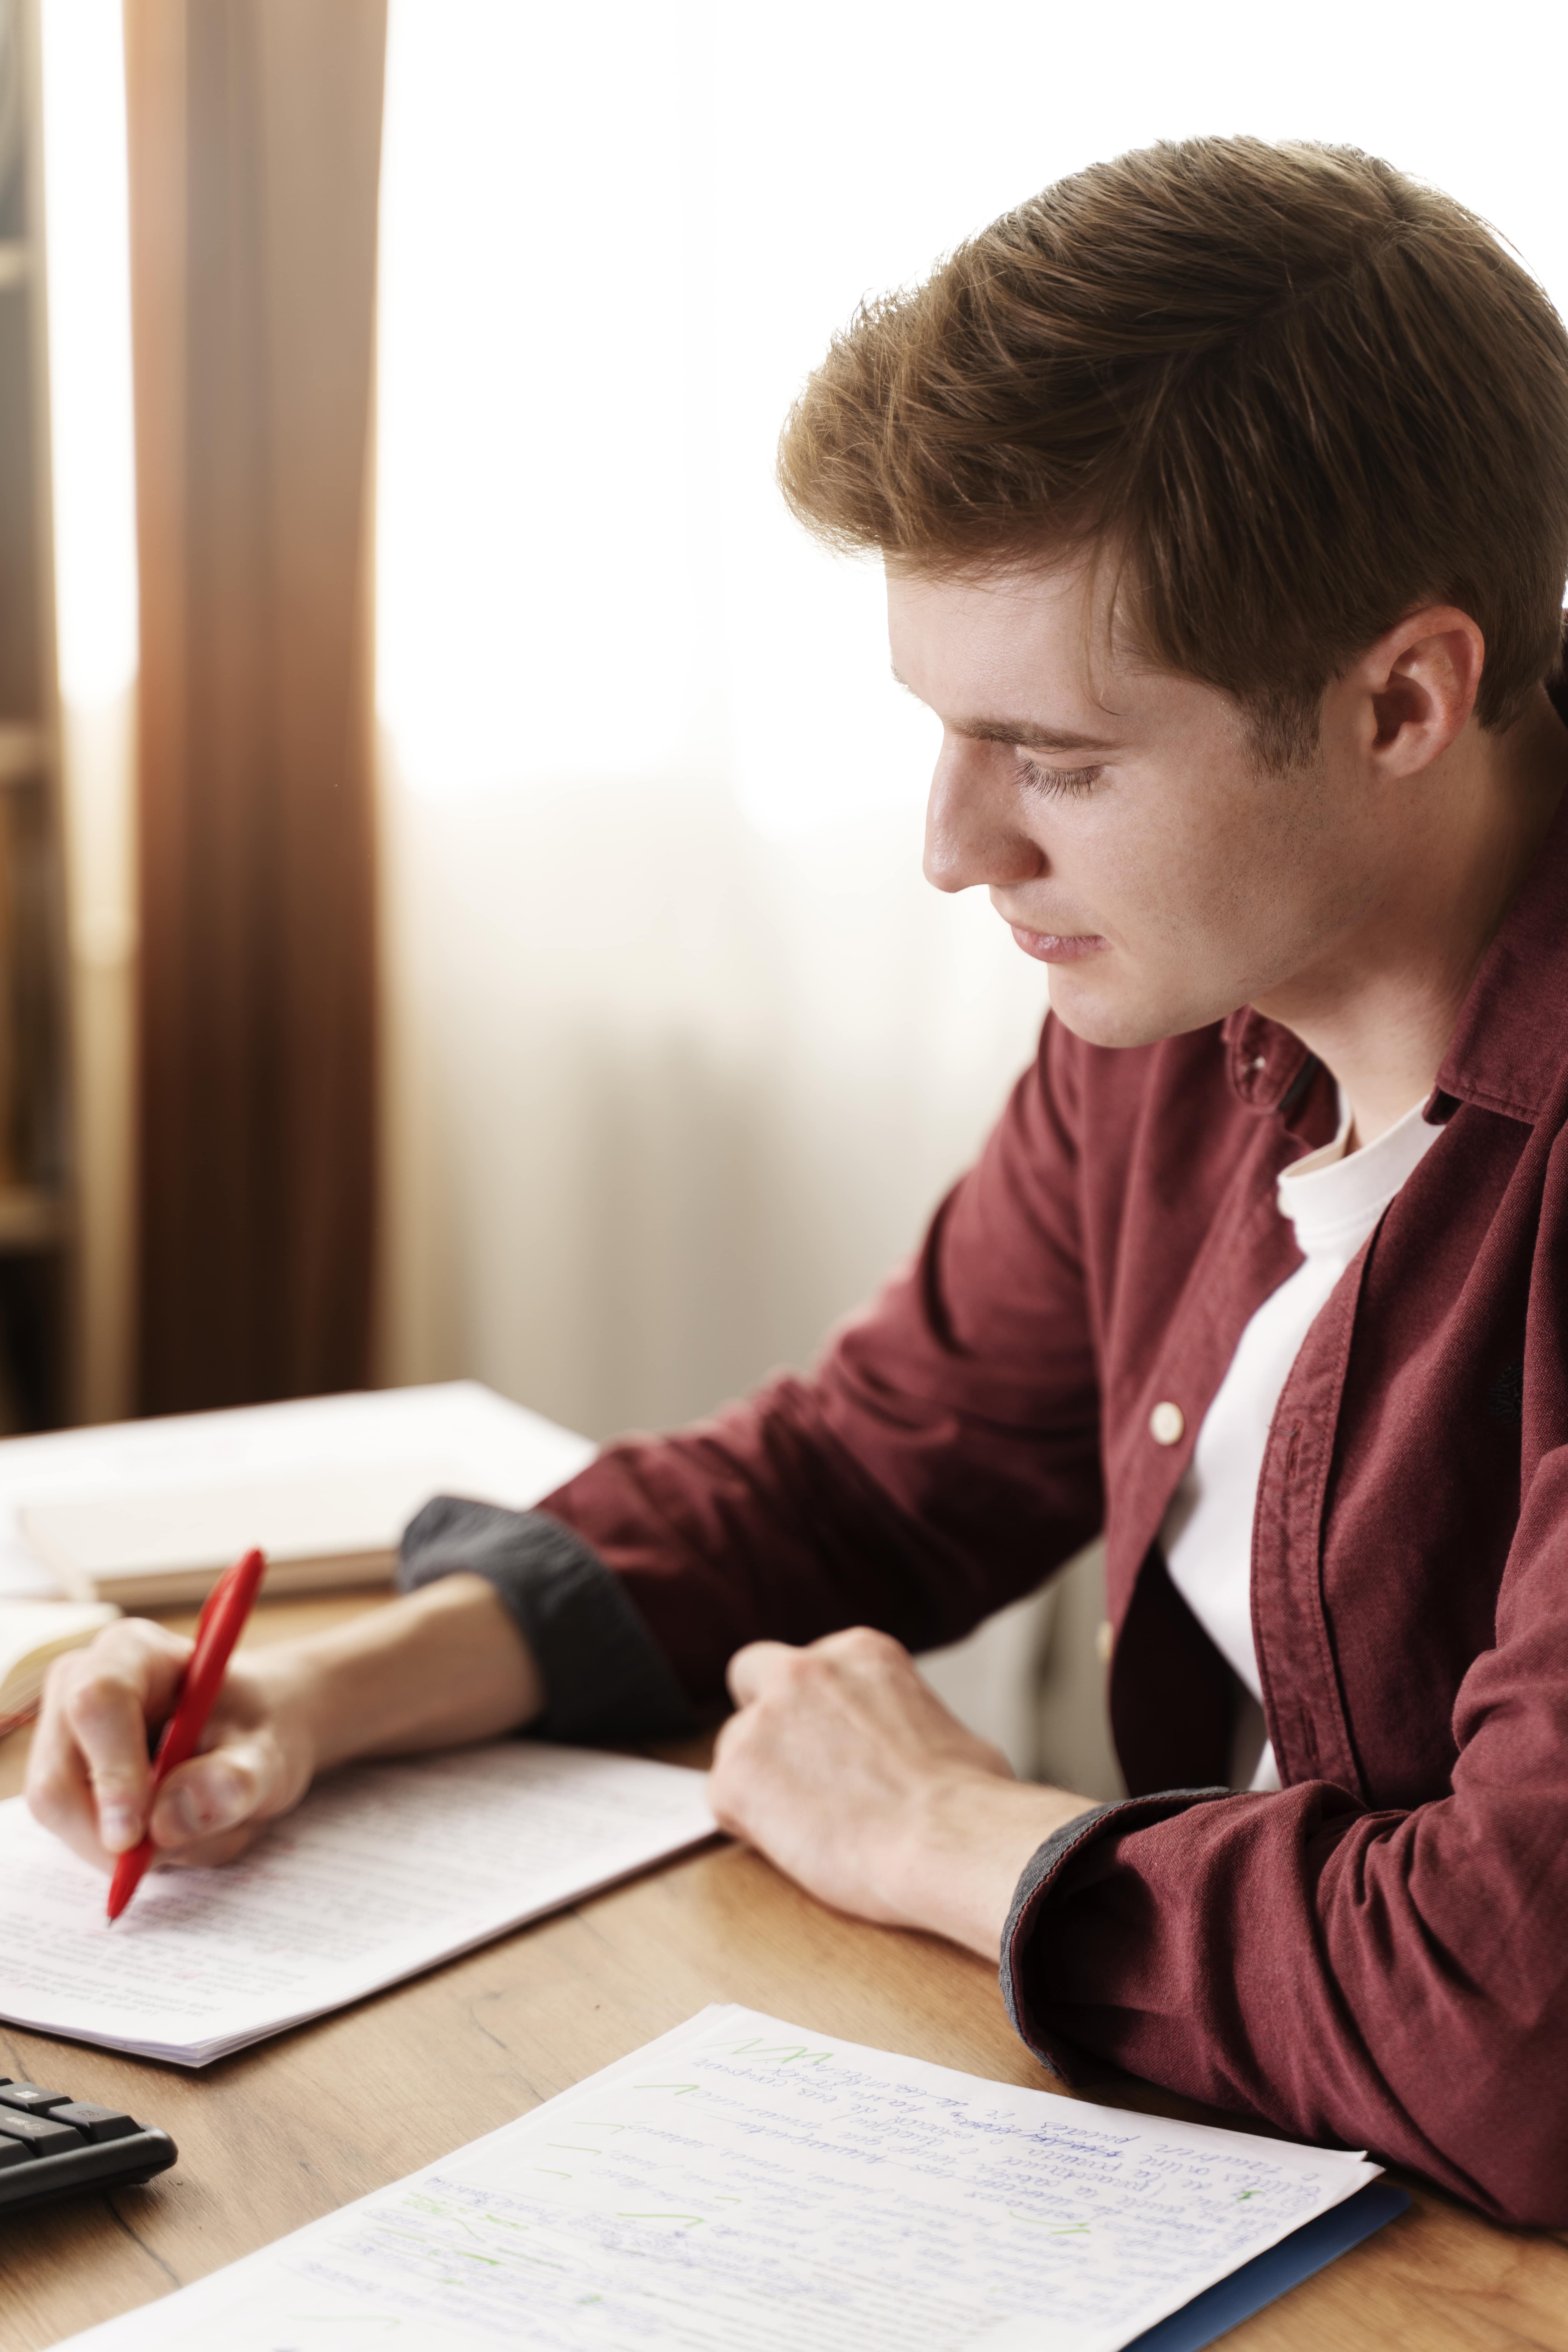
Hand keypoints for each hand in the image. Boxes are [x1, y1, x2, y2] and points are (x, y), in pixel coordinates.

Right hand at [26, 1618, 318, 1873]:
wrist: (251, 1730)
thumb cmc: (258, 1726)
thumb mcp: (268, 1752)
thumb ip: (232, 1781)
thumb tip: (167, 1822)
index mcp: (133, 1652)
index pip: (98, 1704)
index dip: (112, 1772)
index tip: (136, 1836)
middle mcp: (79, 1684)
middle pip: (58, 1779)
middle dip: (114, 1834)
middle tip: (180, 1849)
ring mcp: (61, 1734)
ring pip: (61, 1816)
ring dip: (130, 1848)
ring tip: (197, 1828)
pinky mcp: (62, 1778)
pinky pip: (72, 1835)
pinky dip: (125, 1853)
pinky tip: (171, 1831)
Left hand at [710, 1627, 1095, 1961]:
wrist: (947, 1839)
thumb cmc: (969, 1799)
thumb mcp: (945, 1725)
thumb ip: (902, 1721)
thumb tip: (905, 1752)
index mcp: (859, 1652)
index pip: (812, 1664)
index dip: (814, 1706)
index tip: (829, 1743)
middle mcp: (802, 1671)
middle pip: (751, 1675)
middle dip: (762, 1714)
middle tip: (791, 1768)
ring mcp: (761, 1720)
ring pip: (736, 1747)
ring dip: (762, 1780)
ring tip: (813, 1828)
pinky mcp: (735, 1776)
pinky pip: (725, 1801)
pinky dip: (751, 1826)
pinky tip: (799, 1847)